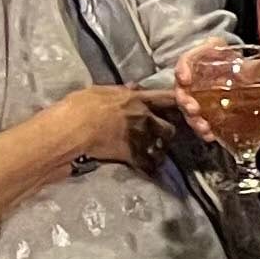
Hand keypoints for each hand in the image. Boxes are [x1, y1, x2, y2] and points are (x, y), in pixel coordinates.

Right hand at [42, 83, 174, 173]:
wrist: (73, 128)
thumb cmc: (81, 105)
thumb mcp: (101, 91)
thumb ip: (120, 91)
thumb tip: (132, 87)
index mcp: (138, 99)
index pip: (167, 98)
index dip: (180, 102)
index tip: (186, 106)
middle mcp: (144, 118)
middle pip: (169, 127)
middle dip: (167, 133)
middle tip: (161, 136)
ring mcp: (139, 137)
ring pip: (161, 147)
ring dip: (159, 151)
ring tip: (155, 154)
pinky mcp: (131, 155)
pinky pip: (147, 164)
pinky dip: (149, 168)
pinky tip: (149, 170)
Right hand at [172, 37, 259, 145]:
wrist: (236, 75)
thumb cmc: (237, 66)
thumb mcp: (250, 64)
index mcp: (203, 59)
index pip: (187, 60)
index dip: (183, 68)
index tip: (184, 78)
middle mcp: (194, 77)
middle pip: (183, 88)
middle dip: (186, 101)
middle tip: (193, 109)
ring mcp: (195, 95)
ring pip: (188, 107)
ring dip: (193, 119)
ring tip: (204, 128)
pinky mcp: (201, 110)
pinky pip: (198, 119)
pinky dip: (203, 129)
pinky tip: (210, 136)